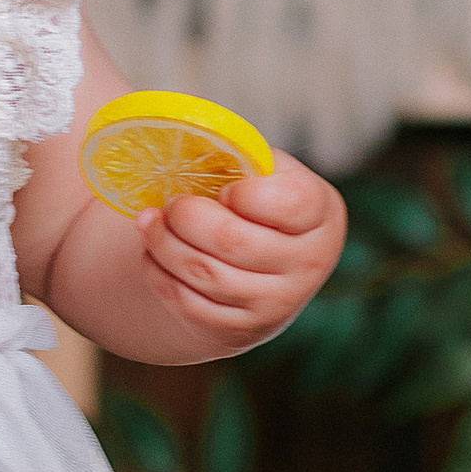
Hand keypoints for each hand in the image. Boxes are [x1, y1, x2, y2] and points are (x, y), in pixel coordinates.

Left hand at [134, 155, 344, 362]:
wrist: (259, 274)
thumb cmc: (258, 207)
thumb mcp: (265, 174)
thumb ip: (242, 159)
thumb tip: (186, 141)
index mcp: (321, 216)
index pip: (291, 203)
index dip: (247, 193)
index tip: (227, 189)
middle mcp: (308, 265)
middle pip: (234, 241)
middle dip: (187, 216)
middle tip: (171, 204)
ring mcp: (276, 304)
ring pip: (205, 273)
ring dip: (163, 243)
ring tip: (149, 222)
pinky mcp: (239, 331)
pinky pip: (188, 303)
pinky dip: (159, 274)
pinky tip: (153, 252)